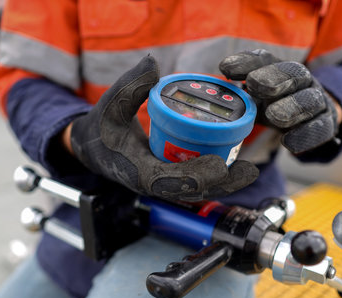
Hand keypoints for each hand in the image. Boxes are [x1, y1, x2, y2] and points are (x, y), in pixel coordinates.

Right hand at [68, 56, 258, 201]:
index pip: (168, 181)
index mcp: (136, 171)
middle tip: (249, 170)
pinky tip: (234, 166)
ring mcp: (162, 184)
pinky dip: (214, 178)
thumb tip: (152, 63)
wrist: (93, 147)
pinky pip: (194, 183)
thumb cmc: (102, 127)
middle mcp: (152, 183)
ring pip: (196, 190)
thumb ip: (130, 85)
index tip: (219, 165)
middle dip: (221, 184)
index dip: (195, 176)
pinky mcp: (169, 180)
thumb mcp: (111, 104)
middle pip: (191, 191)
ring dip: (222, 184)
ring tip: (248, 172)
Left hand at [219, 49, 341, 153]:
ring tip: (274, 116)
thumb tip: (213, 92)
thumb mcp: (255, 96)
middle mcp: (302, 80)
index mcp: (280, 68)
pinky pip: (320, 127)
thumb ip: (237, 93)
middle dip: (274, 78)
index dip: (245, 62)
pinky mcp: (326, 123)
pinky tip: (288, 143)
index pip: (264, 59)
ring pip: (310, 100)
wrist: (314, 117)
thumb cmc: (275, 103)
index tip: (225, 69)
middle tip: (255, 84)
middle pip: (294, 73)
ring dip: (292, 107)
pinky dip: (305, 135)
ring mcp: (317, 100)